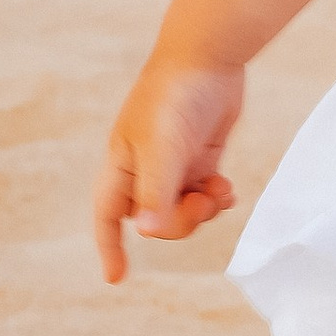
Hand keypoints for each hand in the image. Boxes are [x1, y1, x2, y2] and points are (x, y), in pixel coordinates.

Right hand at [93, 56, 244, 281]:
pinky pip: (204, 195)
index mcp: (121, 167)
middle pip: (155, 221)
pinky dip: (216, 198)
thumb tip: (148, 234)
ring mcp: (174, 164)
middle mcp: (144, 170)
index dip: (109, 248)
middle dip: (180, 222)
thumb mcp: (162, 147)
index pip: (108, 217)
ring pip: (183, 210)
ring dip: (203, 210)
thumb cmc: (172, 97)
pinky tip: (227, 188)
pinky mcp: (200, 157)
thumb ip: (157, 191)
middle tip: (202, 203)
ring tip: (219, 190)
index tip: (117, 279)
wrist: (206, 56)